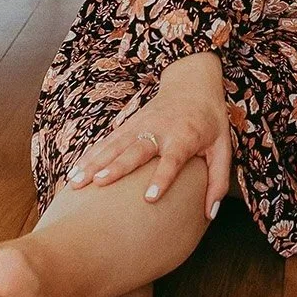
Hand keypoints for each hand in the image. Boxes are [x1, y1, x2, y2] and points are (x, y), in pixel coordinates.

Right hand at [68, 52, 231, 219]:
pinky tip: (73, 172)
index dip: (162, 177)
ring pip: (114, 145)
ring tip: (75, 182)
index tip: (150, 198)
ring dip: (93, 162)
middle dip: (115, 166)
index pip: (172, 159)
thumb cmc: (210, 120)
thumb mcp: (223, 146)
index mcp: (184, 136)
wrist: (193, 82)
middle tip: (98, 183)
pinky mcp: (129, 123)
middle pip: (135, 150)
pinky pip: (106, 141)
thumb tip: (210, 214)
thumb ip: (218, 179)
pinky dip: (89, 156)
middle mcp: (159, 130)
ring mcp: (141, 124)